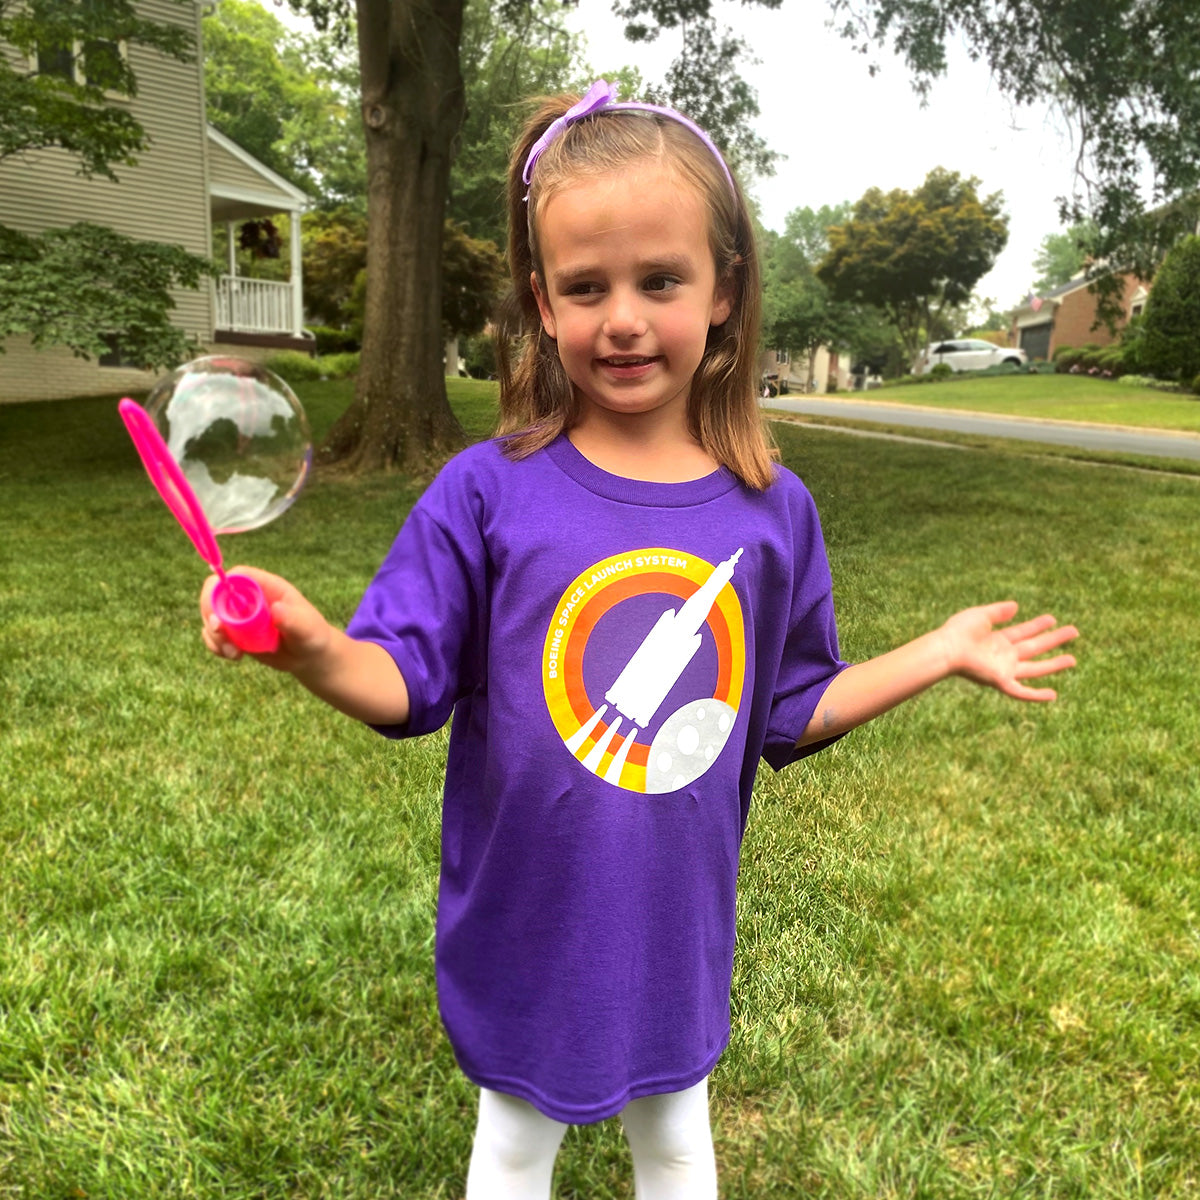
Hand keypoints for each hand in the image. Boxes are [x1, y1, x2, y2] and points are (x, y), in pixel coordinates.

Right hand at [200, 565, 333, 671]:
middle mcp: (249, 597)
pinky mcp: (234, 632)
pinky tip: (234, 657)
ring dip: (214, 635)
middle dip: (211, 614)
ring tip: (234, 654)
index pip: (236, 575)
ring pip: (211, 616)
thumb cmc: (312, 635)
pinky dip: (215, 646)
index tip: (221, 611)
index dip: (221, 587)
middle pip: (215, 594)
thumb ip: (293, 619)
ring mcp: (239, 615)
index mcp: (266, 586)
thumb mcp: (307, 628)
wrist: (308, 656)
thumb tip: (276, 608)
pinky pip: (213, 634)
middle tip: (221, 634)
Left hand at [941, 600, 1078, 701]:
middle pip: (1034, 647)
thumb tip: (1016, 606)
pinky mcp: (1000, 681)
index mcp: (998, 639)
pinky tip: (1053, 695)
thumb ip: (998, 611)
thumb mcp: (981, 615)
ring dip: (1054, 665)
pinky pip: (1021, 691)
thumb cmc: (958, 632)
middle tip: (1074, 631)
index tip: (1053, 619)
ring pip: (1035, 668)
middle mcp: (1003, 655)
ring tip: (1073, 660)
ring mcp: (1004, 669)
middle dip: (1054, 640)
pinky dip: (1036, 695)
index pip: (1023, 632)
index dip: (1038, 625)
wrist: (948, 648)